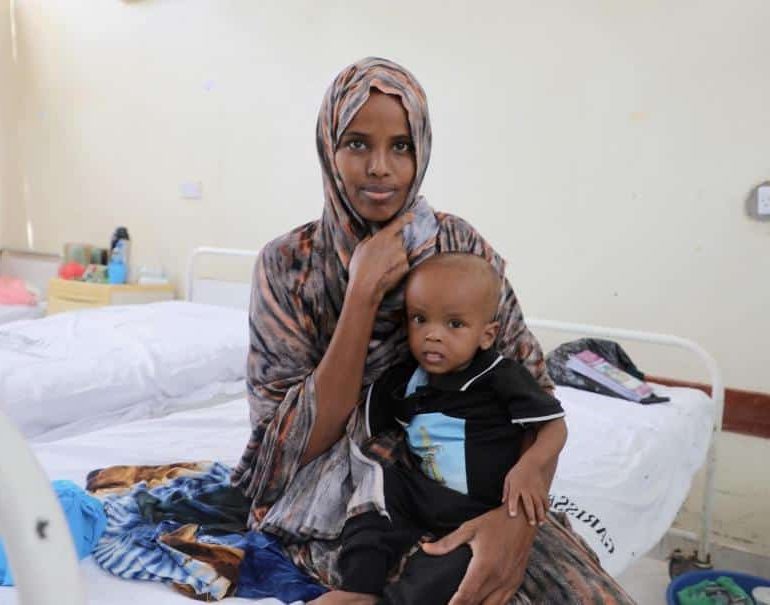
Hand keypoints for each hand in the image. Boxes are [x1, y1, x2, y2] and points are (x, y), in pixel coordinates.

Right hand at [348, 213, 412, 303]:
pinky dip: (397, 267)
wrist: (366, 287)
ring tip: (382, 267)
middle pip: (399, 240)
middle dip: (393, 245)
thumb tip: (373, 237)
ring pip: (401, 253)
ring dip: (395, 257)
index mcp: (384, 236)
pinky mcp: (406, 267)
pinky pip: (403, 264)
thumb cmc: (359, 267)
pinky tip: (387, 273)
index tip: (412, 216)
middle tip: (382, 256)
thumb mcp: (360, 248)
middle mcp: (396, 243)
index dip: (406, 218)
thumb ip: (370, 239)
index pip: (398, 223)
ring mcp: (402, 255)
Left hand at [421, 506, 535, 604]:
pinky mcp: (516, 581)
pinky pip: (504, 602)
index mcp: (484, 566)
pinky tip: (483, 603)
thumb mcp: (469, 528)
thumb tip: (426, 548)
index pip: (466, 595)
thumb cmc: (495, 522)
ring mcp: (509, 582)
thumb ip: (447, 542)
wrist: (523, 518)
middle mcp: (498, 578)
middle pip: (477, 604)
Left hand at [502, 460, 548, 525]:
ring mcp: (535, 490)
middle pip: (528, 503)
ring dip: (540, 514)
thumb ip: (505, 490)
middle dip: (530, 514)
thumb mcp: (508, 479)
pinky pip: (545, 500)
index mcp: (516, 487)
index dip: (512, 506)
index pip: (513, 498)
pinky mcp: (542, 490)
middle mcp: (526, 489)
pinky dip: (546, 507)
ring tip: (540, 523)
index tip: (512, 515)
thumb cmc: (518, 471)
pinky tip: (546, 514)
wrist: (532, 463)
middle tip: (531, 524)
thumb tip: (503, 501)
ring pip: (539, 504)